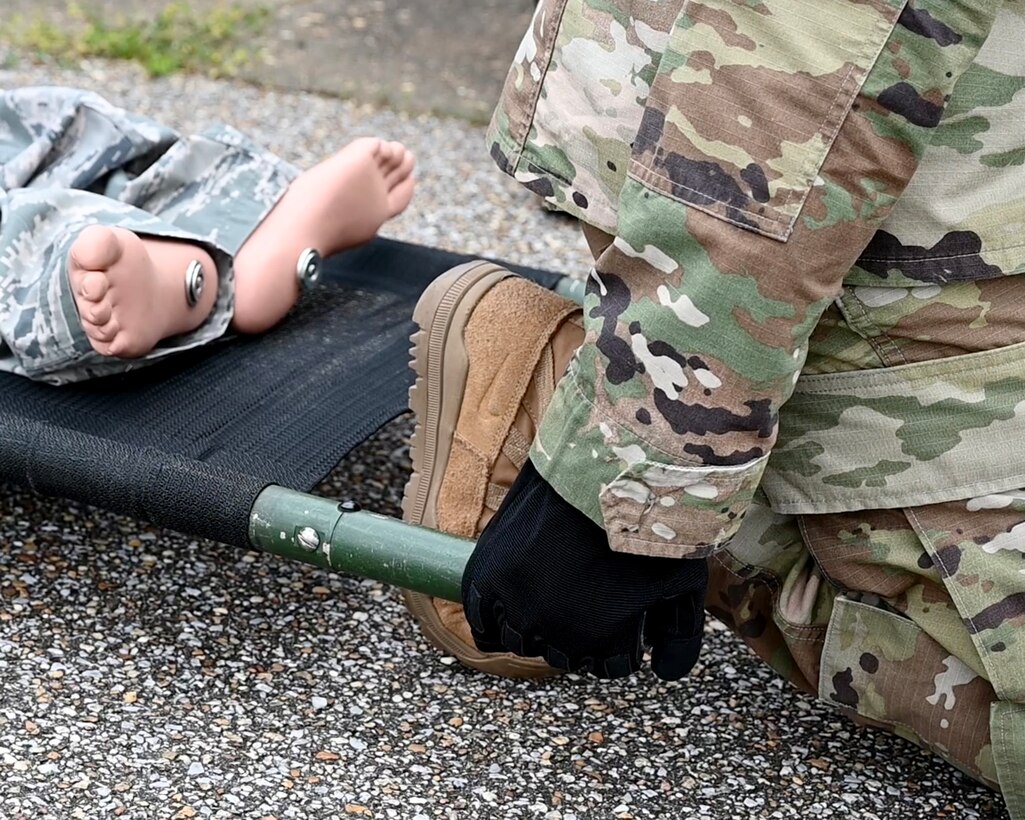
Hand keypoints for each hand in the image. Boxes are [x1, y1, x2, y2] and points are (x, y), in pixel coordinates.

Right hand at [461, 459, 707, 679]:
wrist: (606, 460)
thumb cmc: (650, 518)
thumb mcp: (683, 581)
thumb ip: (680, 636)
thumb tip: (667, 674)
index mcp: (603, 640)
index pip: (610, 666)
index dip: (623, 638)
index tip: (627, 611)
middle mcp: (555, 633)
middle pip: (565, 656)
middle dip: (584, 631)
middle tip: (592, 590)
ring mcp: (517, 603)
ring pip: (522, 641)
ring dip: (540, 623)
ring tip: (557, 588)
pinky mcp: (488, 573)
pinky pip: (481, 622)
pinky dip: (493, 620)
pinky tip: (511, 605)